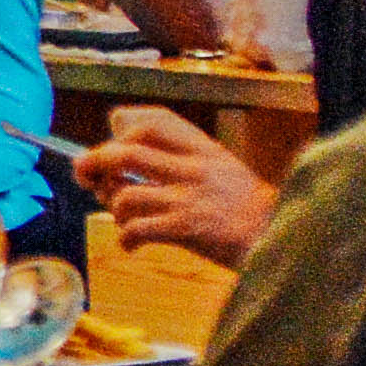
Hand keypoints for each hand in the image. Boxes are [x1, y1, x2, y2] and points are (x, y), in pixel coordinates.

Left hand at [77, 107, 279, 267]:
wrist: (280, 239)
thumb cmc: (246, 209)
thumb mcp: (222, 170)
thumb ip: (182, 162)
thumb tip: (125, 164)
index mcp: (203, 149)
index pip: (153, 121)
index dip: (122, 126)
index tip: (112, 138)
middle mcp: (194, 168)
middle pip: (125, 153)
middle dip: (94, 163)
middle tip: (85, 176)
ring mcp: (189, 198)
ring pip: (126, 194)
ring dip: (113, 208)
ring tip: (123, 219)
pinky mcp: (187, 229)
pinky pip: (137, 229)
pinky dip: (126, 238)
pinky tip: (132, 245)